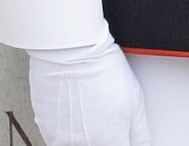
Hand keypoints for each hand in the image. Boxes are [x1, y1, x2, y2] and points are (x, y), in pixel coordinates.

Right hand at [27, 38, 152, 145]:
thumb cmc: (103, 69)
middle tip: (103, 120)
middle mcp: (87, 144)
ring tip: (88, 111)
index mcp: (111, 140)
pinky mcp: (46, 129)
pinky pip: (59, 138)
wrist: (72, 52)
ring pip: (78, 145)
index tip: (121, 138)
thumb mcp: (135, 100)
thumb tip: (142, 145)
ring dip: (84, 135)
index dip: (122, 142)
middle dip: (103, 138)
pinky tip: (73, 110)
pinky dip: (67, 129)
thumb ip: (139, 133)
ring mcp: (64, 139)